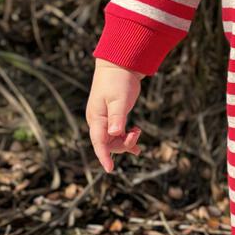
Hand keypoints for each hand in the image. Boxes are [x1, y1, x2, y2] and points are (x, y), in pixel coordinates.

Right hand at [86, 58, 145, 172]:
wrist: (120, 65)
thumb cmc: (118, 80)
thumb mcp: (119, 99)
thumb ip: (117, 117)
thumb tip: (115, 133)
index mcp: (96, 118)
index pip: (98, 142)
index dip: (103, 156)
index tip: (110, 169)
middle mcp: (99, 121)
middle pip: (108, 144)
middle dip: (122, 146)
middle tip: (136, 134)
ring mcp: (105, 120)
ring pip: (114, 141)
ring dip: (126, 142)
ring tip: (138, 132)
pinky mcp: (114, 117)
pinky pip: (119, 134)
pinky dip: (128, 139)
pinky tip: (137, 145)